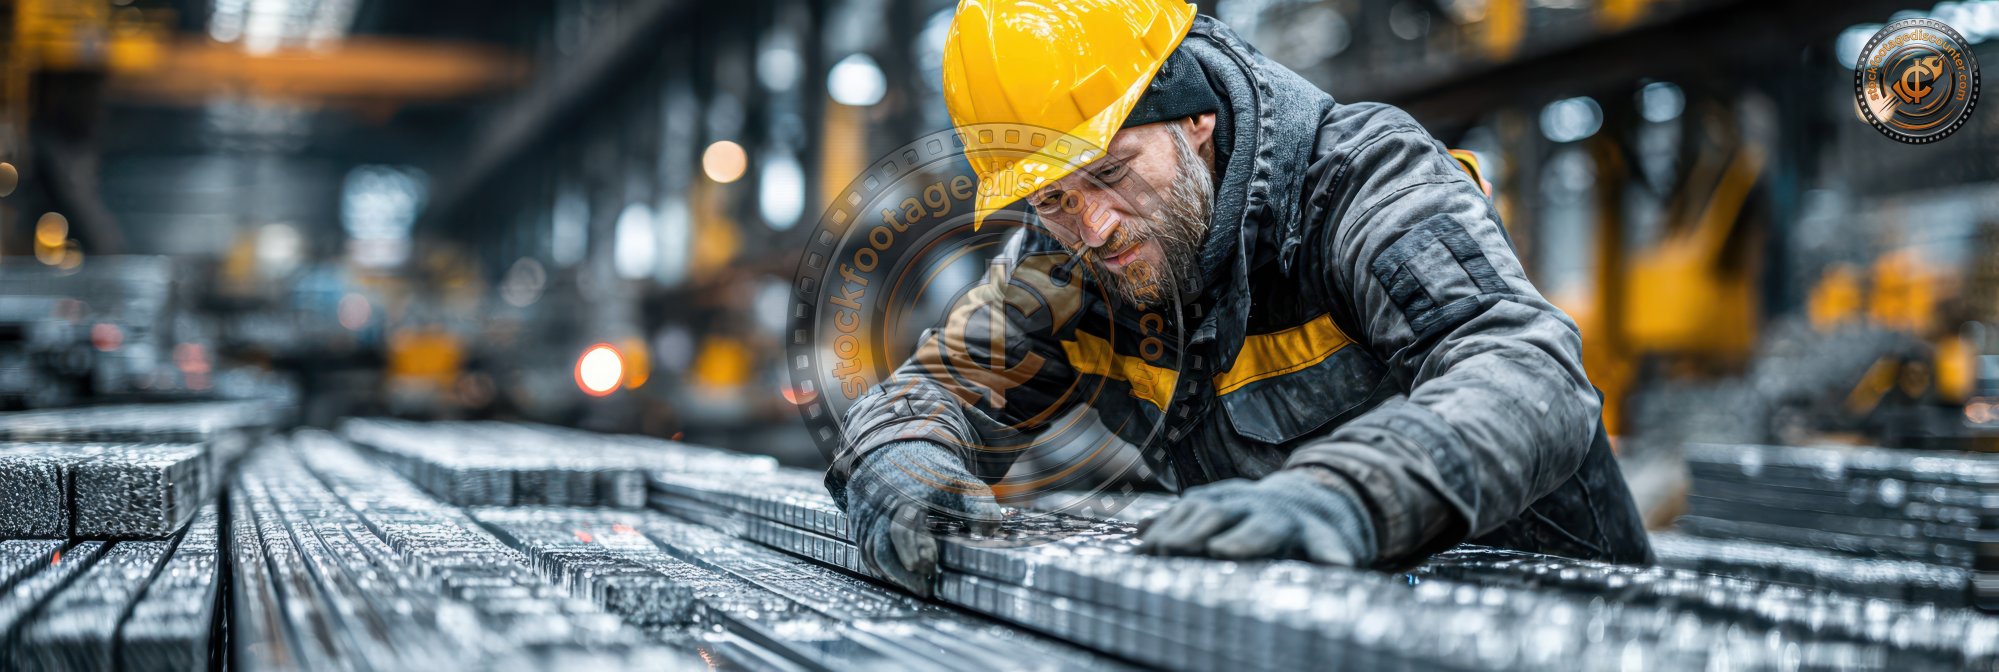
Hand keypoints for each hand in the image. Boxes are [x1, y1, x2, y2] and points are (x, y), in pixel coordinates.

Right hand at [846, 441, 1002, 595]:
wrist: (896, 450)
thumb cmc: (931, 470)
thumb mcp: (959, 480)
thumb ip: (977, 504)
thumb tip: (991, 529)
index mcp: (906, 496)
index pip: (902, 528)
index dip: (912, 550)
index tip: (927, 568)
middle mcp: (881, 506)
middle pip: (882, 546)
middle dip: (902, 572)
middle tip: (924, 589)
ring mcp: (867, 513)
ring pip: (870, 551)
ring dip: (891, 572)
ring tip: (914, 585)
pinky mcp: (859, 520)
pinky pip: (862, 547)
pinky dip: (877, 565)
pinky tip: (896, 574)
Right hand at [1137, 468, 1377, 565]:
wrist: (1302, 495)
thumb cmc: (1315, 529)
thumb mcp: (1330, 539)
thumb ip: (1331, 550)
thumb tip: (1343, 564)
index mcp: (1278, 516)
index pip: (1259, 528)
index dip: (1239, 539)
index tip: (1218, 550)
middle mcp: (1247, 502)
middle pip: (1215, 515)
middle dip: (1190, 531)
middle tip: (1167, 550)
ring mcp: (1223, 497)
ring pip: (1192, 509)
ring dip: (1168, 529)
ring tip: (1147, 551)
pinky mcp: (1205, 498)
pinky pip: (1178, 508)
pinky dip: (1159, 522)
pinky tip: (1139, 537)